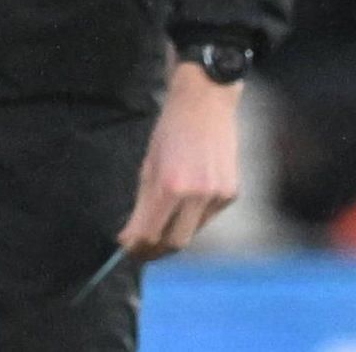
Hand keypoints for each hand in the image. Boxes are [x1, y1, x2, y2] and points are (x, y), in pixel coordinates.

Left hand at [118, 60, 240, 258]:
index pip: (150, 232)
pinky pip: (207, 218)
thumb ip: (144, 199)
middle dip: (154, 251)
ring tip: (156, 233)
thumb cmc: (169, 130)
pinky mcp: (231, 194)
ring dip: (172, 236)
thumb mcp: (148, 163)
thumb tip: (134, 231)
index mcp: (170, 185)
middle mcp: (197, 195)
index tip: (124, 247)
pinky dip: (191, 220)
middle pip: (174, 242)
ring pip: (192, 232)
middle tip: (139, 251)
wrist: (205, 103)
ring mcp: (218, 196)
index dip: (135, 245)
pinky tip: (181, 212)